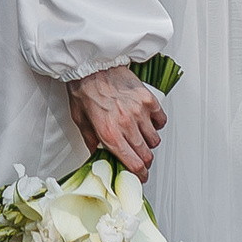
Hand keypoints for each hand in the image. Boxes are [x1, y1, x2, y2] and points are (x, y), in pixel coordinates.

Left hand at [70, 62, 166, 178]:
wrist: (92, 64)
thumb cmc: (84, 88)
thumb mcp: (80, 120)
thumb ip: (91, 141)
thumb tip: (97, 155)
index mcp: (109, 133)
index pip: (134, 165)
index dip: (140, 176)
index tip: (141, 177)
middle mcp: (127, 124)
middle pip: (147, 155)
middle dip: (145, 162)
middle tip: (140, 160)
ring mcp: (140, 111)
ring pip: (154, 140)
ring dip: (148, 143)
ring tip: (139, 136)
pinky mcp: (148, 99)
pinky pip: (161, 120)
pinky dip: (156, 124)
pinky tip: (146, 121)